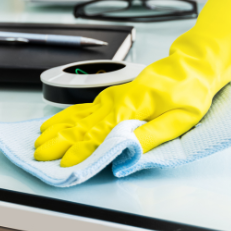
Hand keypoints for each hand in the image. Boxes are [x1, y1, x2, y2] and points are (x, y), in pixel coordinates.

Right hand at [35, 55, 220, 166]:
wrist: (192, 66)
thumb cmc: (189, 91)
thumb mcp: (180, 120)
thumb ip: (152, 137)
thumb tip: (129, 154)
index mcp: (131, 108)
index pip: (99, 135)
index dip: (80, 151)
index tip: (66, 165)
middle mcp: (116, 102)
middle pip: (81, 126)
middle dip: (59, 143)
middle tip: (40, 156)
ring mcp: (111, 98)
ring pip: (77, 116)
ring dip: (57, 130)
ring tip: (39, 142)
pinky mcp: (112, 96)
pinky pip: (83, 107)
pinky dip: (64, 117)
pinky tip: (53, 124)